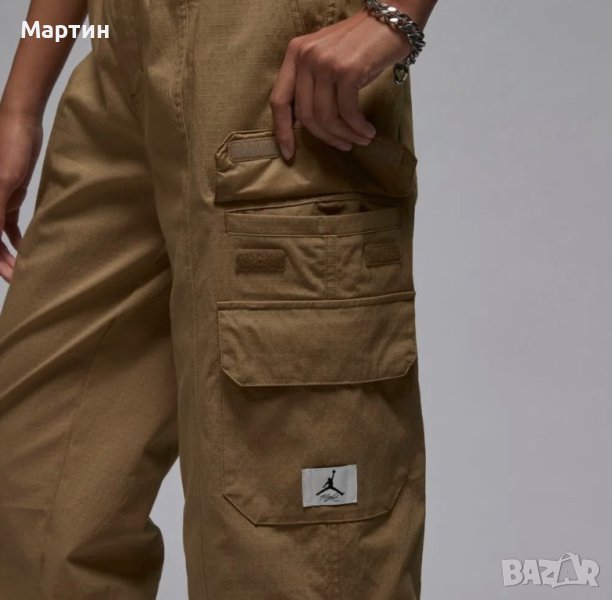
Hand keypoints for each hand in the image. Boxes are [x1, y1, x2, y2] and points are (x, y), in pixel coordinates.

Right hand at [0, 110, 42, 282]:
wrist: (22, 122)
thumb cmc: (9, 147)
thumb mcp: (3, 181)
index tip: (8, 277)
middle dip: (2, 262)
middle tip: (18, 279)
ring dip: (8, 252)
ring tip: (23, 268)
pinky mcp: (8, 194)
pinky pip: (7, 223)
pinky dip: (15, 237)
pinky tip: (25, 248)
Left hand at [269, 7, 412, 159]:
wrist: (391, 19)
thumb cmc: (360, 45)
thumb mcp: (326, 59)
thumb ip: (311, 85)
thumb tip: (307, 125)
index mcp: (295, 54)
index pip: (279, 100)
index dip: (282, 131)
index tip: (288, 153)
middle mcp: (305, 57)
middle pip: (306, 115)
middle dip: (326, 137)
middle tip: (343, 146)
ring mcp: (325, 63)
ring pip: (327, 117)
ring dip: (345, 135)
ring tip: (359, 139)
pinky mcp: (347, 71)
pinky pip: (348, 112)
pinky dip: (358, 127)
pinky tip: (367, 131)